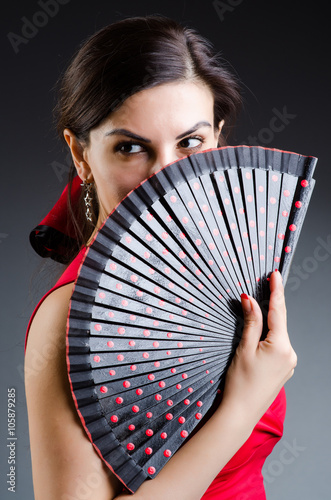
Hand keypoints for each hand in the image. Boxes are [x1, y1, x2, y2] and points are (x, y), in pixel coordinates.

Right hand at [221, 270, 296, 425]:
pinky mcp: (284, 369)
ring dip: (267, 323)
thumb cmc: (240, 383)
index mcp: (281, 346)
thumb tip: (250, 300)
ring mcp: (289, 363)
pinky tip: (258, 335)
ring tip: (254, 312)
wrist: (241, 413)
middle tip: (265, 285)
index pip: (278, 311)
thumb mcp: (244, 348)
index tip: (275, 275)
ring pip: (277, 334)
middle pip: (278, 322)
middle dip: (270, 305)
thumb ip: (251, 322)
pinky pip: (277, 346)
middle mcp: (290, 354)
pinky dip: (268, 337)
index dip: (276, 290)